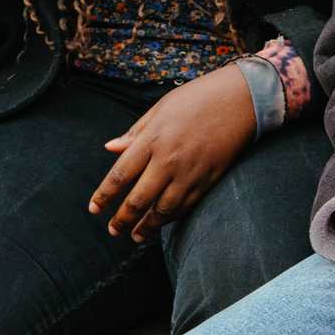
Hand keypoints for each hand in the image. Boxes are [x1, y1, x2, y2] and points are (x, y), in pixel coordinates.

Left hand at [87, 65, 256, 241]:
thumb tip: (110, 148)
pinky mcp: (209, 180)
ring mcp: (190, 173)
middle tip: (112, 231)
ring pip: (163, 210)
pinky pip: (186, 207)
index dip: (104, 195)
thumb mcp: (160, 109)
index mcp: (152, 140)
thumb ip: (135, 133)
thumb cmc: (197, 98)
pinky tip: (161, 224)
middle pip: (138, 200)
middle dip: (122, 220)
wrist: (241, 99)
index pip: (120, 175)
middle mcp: (169, 160)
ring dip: (146, 227)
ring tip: (135, 236)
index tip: (94, 209)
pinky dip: (171, 219)